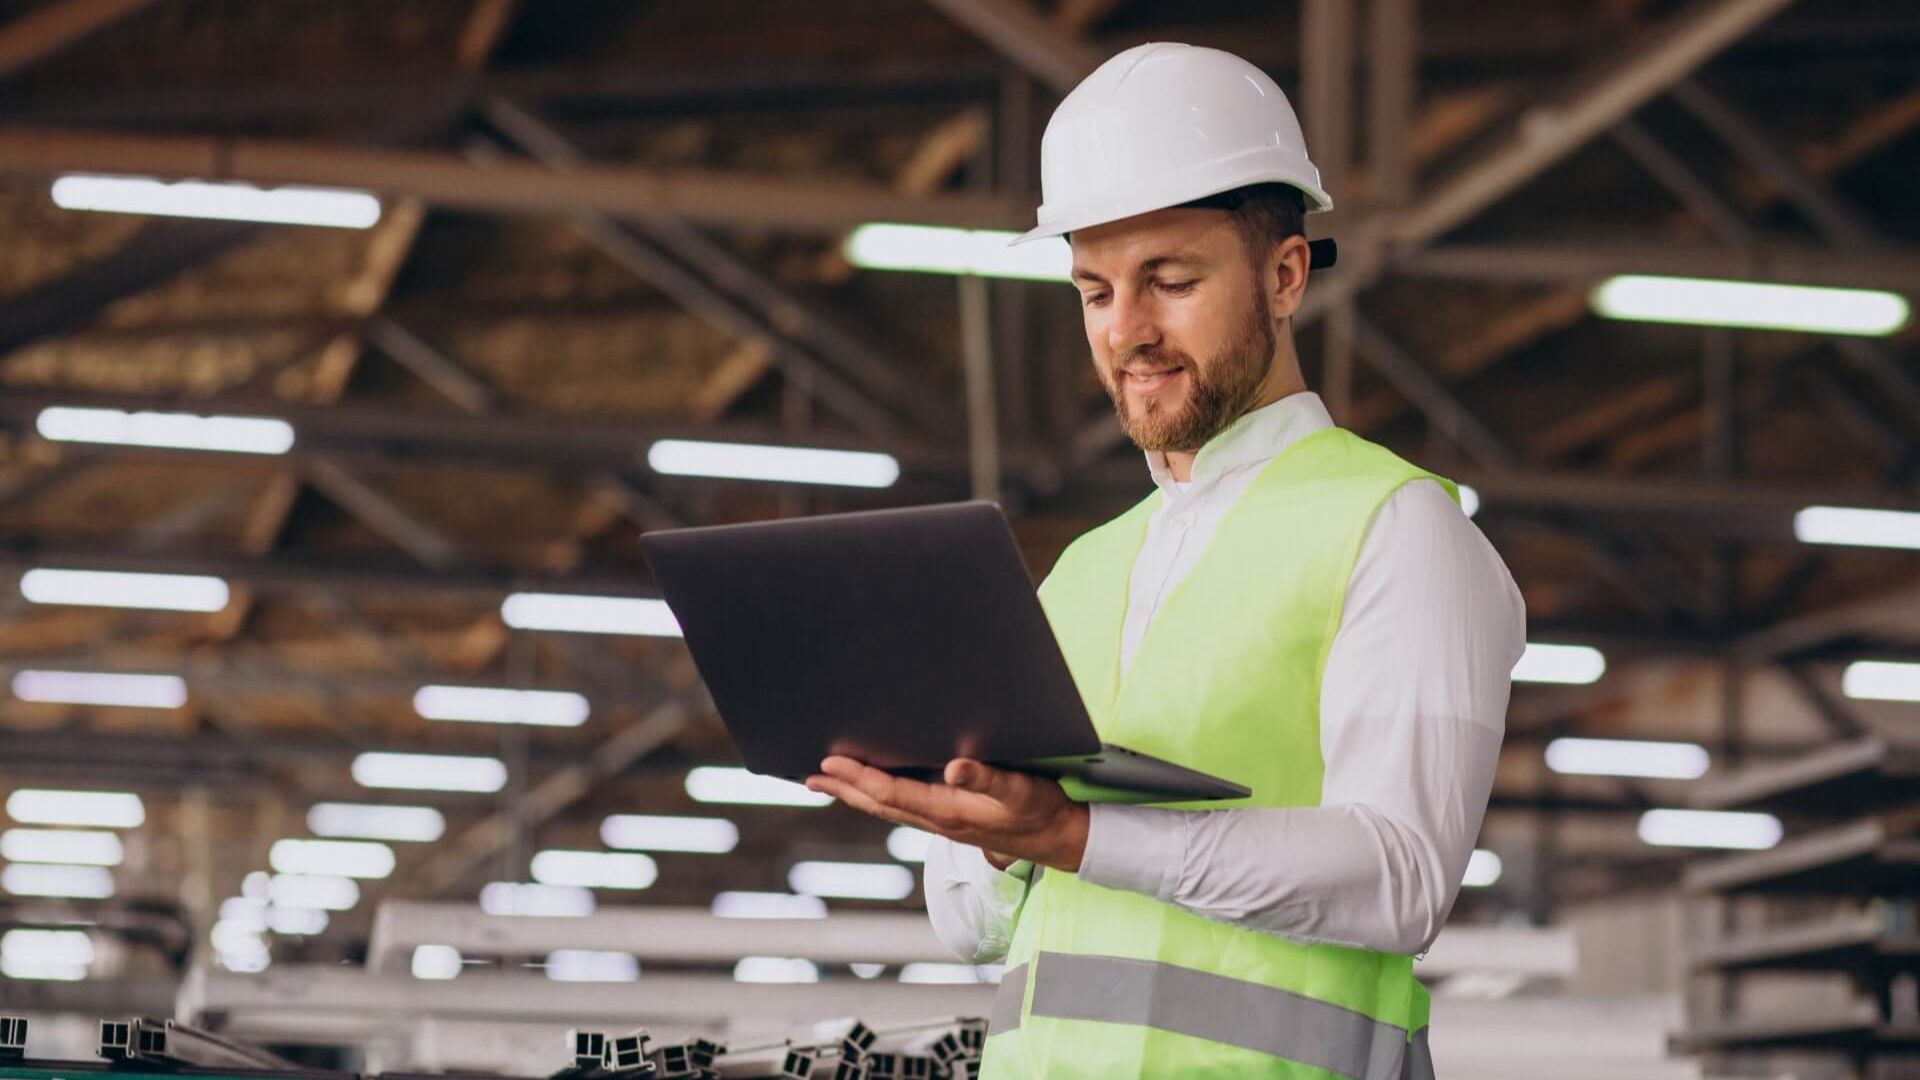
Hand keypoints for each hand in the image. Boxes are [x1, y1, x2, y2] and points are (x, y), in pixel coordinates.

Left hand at [806, 756, 1089, 871]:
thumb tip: (953, 768)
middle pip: (878, 804)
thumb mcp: (1018, 790)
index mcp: (948, 811)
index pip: (891, 793)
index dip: (859, 777)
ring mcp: (942, 822)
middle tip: (809, 775)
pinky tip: (874, 788)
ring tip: (827, 781)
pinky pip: (903, 808)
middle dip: (843, 788)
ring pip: (887, 808)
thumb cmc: (1040, 810)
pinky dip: (879, 797)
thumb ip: (986, 778)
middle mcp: (938, 820)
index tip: (829, 761)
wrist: (1058, 839)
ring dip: (855, 794)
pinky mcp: (950, 819)